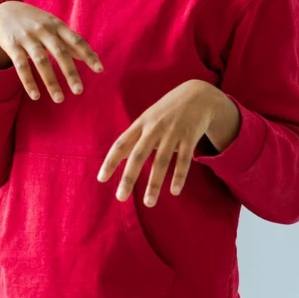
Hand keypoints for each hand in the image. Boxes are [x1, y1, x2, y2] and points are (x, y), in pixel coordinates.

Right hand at [0, 1, 103, 101]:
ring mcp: (27, 38)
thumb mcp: (53, 25)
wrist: (3, 12)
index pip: (76, 41)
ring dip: (51, 82)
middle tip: (79, 91)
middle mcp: (43, 30)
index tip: (99, 70)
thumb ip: (71, 41)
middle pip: (60, 52)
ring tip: (59, 99)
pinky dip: (29, 82)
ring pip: (41, 61)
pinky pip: (21, 66)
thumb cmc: (35, 22)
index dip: (88, 55)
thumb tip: (94, 56)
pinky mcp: (13, 46)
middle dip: (70, 72)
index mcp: (57, 25)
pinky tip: (36, 96)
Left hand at [97, 80, 239, 206]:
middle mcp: (154, 128)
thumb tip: (117, 157)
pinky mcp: (190, 137)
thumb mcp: (147, 119)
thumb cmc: (166, 110)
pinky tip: (174, 191)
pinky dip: (179, 176)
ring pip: (161, 161)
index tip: (101, 179)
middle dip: (129, 178)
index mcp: (141, 124)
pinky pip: (183, 160)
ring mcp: (172, 133)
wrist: (197, 94)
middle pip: (138, 155)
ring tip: (149, 203)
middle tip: (120, 197)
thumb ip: (133, 137)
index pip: (121, 144)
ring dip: (154, 184)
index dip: (110, 161)